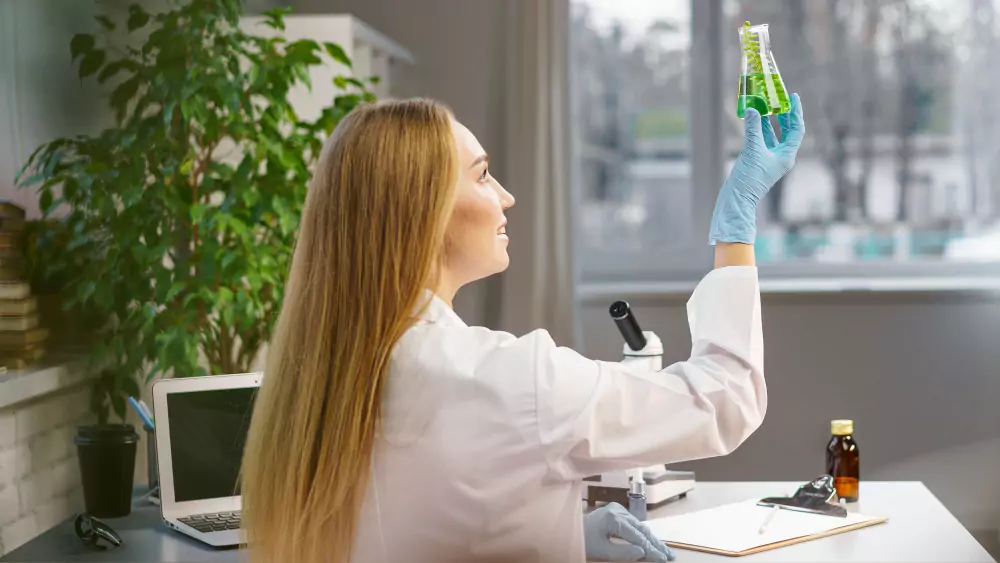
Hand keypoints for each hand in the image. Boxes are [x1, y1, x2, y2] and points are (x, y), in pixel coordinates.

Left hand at [584, 503, 674, 561]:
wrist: (569, 529)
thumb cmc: (584, 541)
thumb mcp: (603, 552)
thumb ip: (624, 552)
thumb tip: (643, 551)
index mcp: (613, 519)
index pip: (638, 537)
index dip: (652, 549)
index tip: (663, 559)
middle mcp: (618, 511)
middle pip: (642, 529)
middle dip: (656, 544)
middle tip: (670, 556)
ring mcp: (617, 509)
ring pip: (640, 525)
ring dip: (651, 539)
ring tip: (664, 551)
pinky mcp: (616, 511)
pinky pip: (633, 523)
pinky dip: (642, 533)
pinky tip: (651, 542)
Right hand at [708, 93, 804, 245]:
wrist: (736, 198)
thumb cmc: (749, 178)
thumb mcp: (752, 150)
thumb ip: (752, 128)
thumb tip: (752, 109)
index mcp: (787, 155)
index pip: (796, 129)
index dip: (795, 112)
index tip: (793, 97)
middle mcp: (780, 157)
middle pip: (786, 131)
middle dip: (782, 115)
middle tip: (779, 99)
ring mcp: (768, 159)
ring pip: (771, 135)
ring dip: (767, 121)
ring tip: (763, 105)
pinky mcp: (757, 161)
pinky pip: (760, 140)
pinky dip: (756, 129)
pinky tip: (751, 120)